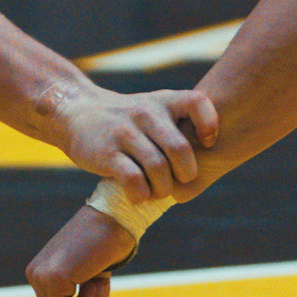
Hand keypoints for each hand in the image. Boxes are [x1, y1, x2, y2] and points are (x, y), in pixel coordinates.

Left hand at [26, 204, 133, 296]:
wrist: (117, 217)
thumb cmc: (109, 244)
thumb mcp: (87, 274)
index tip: (94, 281)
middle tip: (96, 281)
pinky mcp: (53, 278)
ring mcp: (41, 276)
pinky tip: (96, 275)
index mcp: (41, 274)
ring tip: (97, 275)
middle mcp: (35, 275)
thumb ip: (73, 295)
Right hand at [47, 83, 217, 200]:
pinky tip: (138, 194)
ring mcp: (125, 132)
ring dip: (163, 189)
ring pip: (158, 169)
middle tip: (179, 181)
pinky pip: (134, 181)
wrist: (77, 113)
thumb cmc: (128, 119)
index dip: (210, 125)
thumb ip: (183, 124)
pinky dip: (142, 195)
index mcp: (163, 101)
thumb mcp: (155, 108)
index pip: (198, 102)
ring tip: (157, 190)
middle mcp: (145, 112)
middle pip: (181, 150)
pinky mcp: (107, 153)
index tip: (206, 142)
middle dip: (186, 174)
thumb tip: (218, 154)